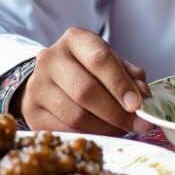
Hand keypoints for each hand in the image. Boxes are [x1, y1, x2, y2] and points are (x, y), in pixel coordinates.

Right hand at [16, 27, 150, 135]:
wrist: (48, 79)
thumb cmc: (86, 68)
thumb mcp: (109, 62)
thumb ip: (128, 75)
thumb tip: (142, 95)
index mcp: (74, 39)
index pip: (99, 59)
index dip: (120, 84)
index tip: (137, 104)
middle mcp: (51, 59)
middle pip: (86, 90)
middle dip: (116, 112)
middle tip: (137, 124)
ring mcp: (37, 86)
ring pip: (75, 115)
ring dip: (105, 127)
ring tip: (123, 130)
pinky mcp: (32, 113)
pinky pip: (64, 131)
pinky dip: (88, 135)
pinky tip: (103, 134)